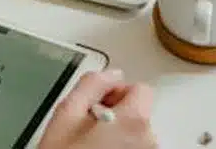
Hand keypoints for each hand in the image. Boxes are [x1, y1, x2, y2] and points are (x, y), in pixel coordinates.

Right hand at [39, 69, 156, 148]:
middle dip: (118, 115)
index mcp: (133, 121)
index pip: (142, 89)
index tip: (101, 102)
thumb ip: (91, 83)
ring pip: (138, 137)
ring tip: (93, 146)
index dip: (118, 91)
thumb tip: (109, 73)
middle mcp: (149, 142)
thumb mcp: (66, 112)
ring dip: (120, 136)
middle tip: (90, 126)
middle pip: (141, 114)